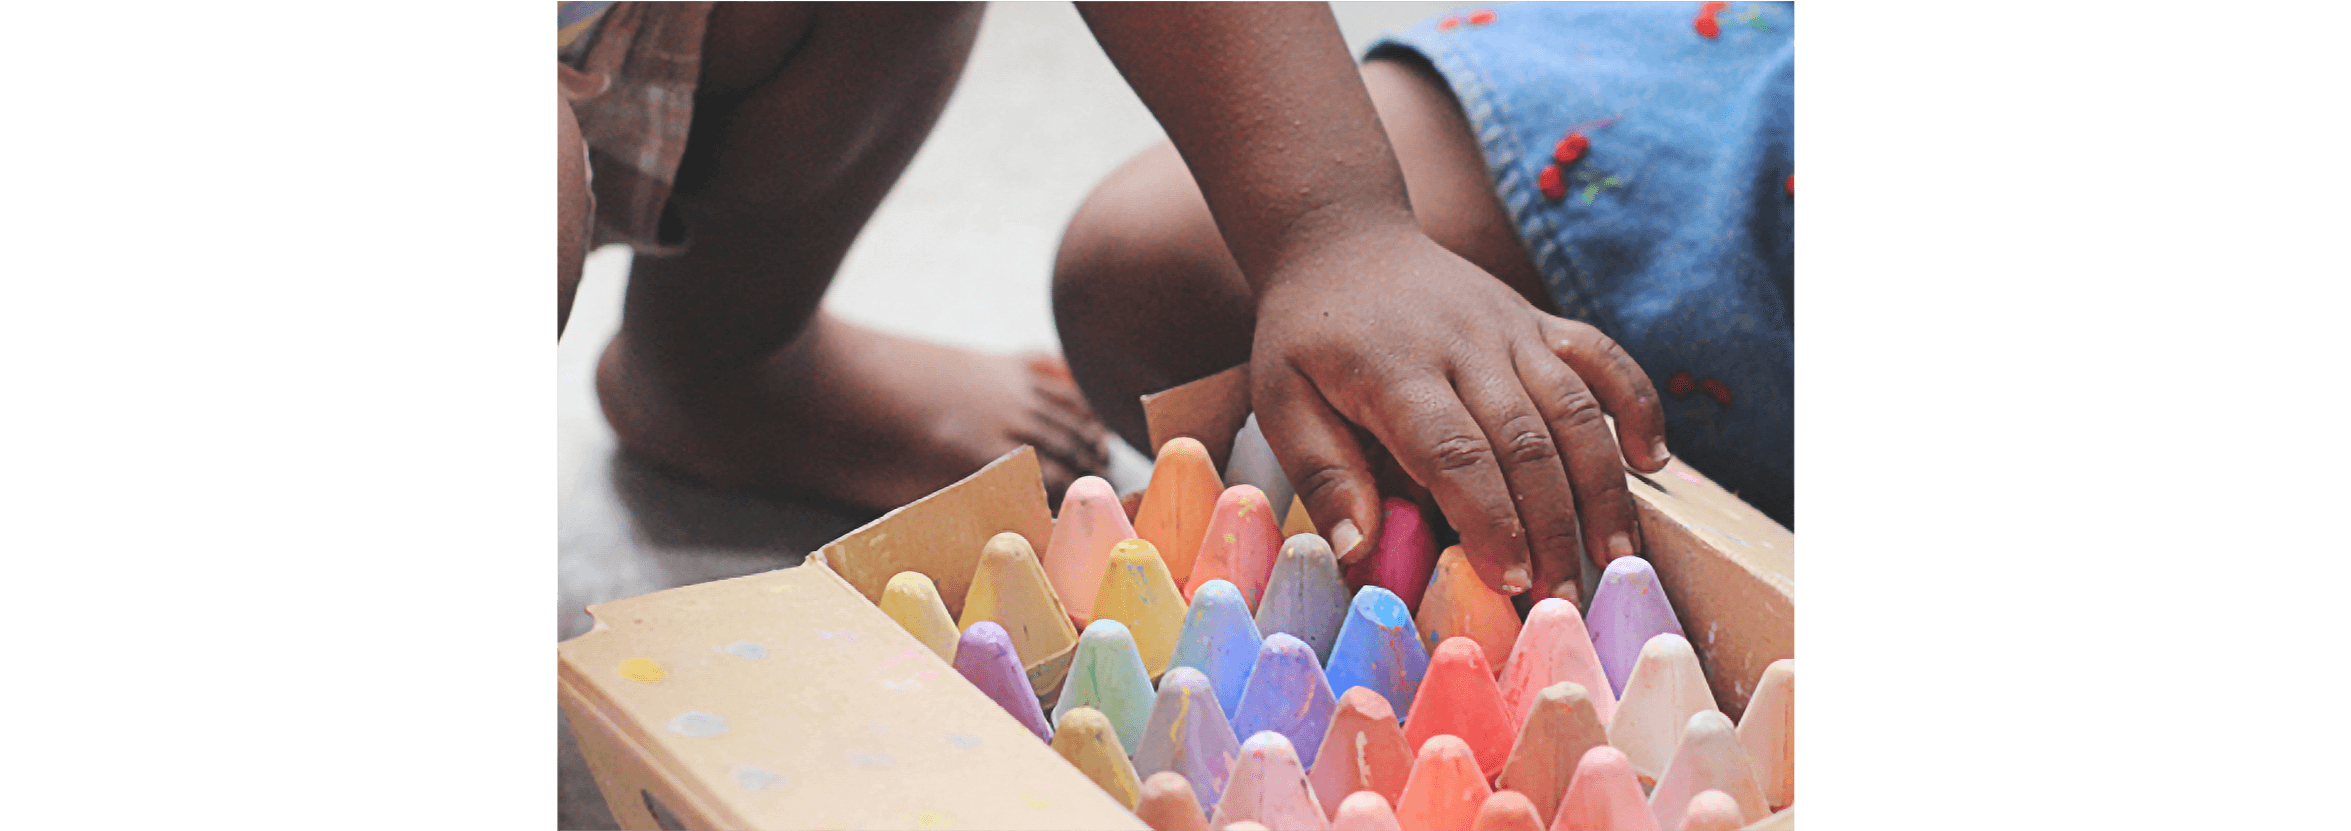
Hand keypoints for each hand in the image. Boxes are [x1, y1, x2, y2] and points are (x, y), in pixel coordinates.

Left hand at [1250, 230, 1669, 598]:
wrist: (1341, 241)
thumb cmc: (1307, 335)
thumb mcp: (1281, 399)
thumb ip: (1323, 472)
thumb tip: (1359, 550)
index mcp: (1395, 369)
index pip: (1455, 453)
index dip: (1491, 520)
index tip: (1511, 580)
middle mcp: (1463, 345)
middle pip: (1525, 440)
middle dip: (1551, 525)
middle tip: (1563, 595)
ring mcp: (1509, 327)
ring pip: (1573, 406)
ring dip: (1602, 484)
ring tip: (1615, 553)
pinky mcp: (1537, 319)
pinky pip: (1602, 357)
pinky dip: (1635, 402)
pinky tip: (1652, 460)